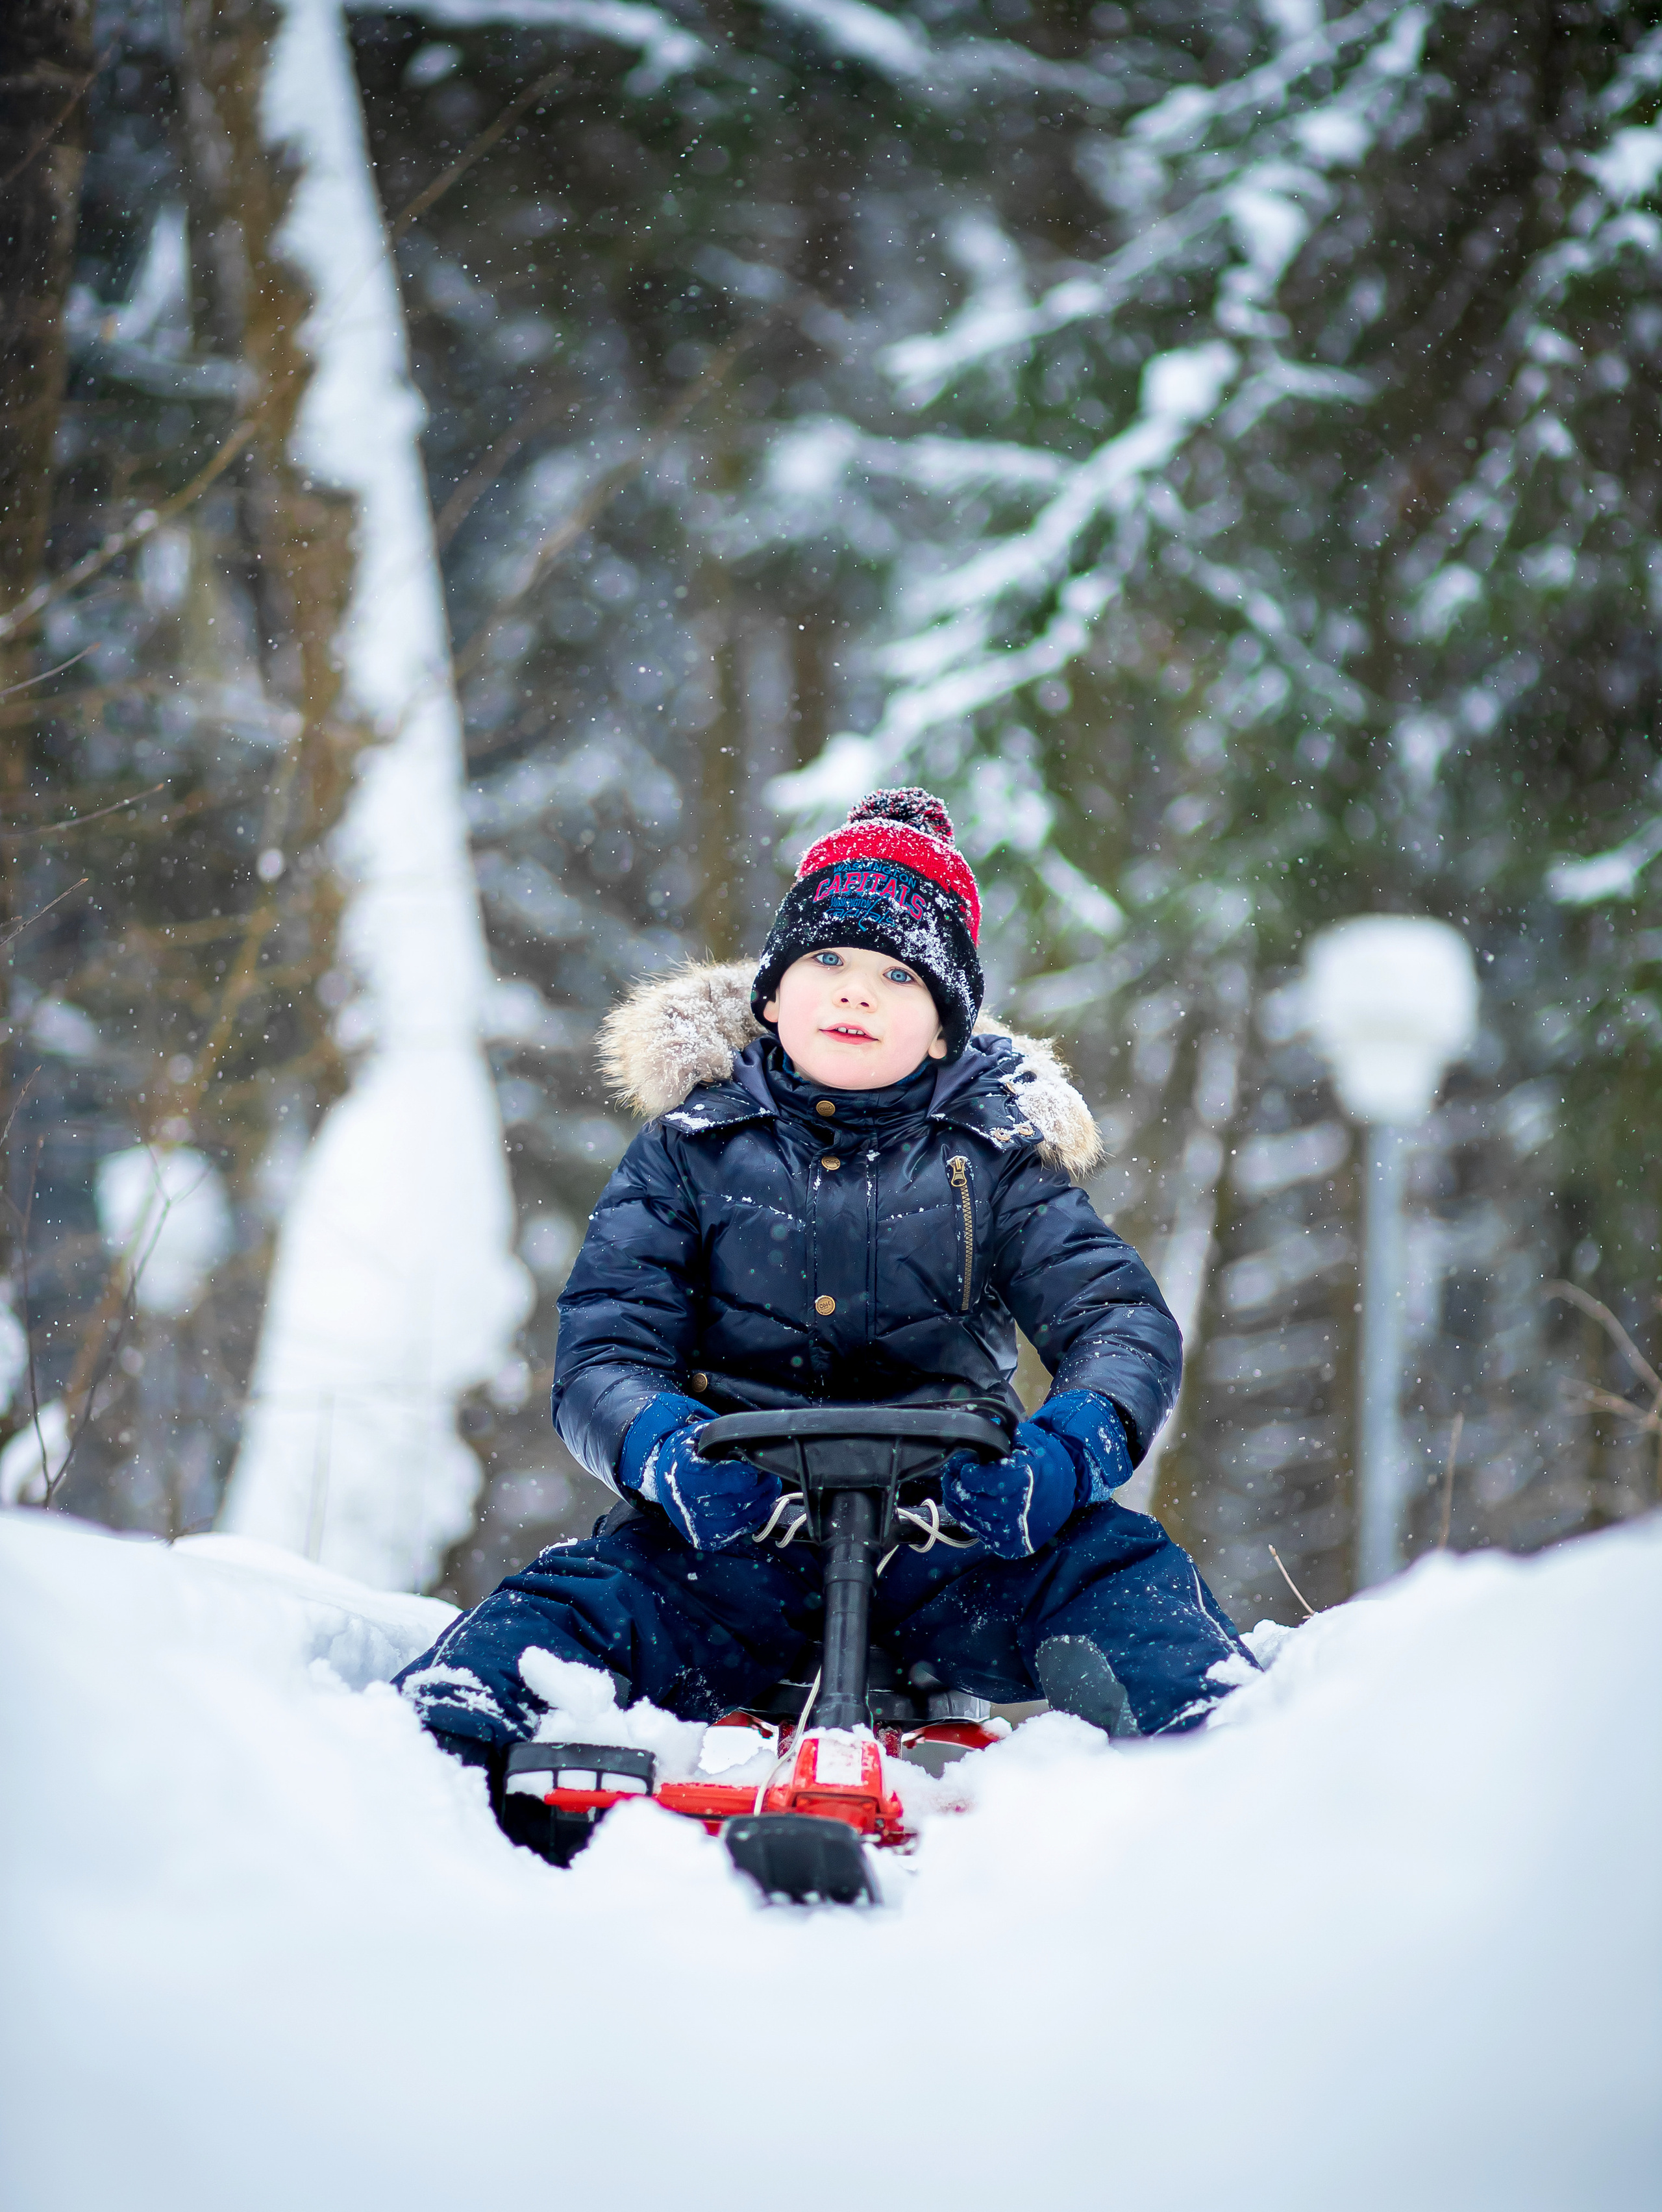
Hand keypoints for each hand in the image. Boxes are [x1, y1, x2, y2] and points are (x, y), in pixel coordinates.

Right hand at [618, 1394, 781, 1551]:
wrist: (670, 1478)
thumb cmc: (689, 1454)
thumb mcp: (699, 1435)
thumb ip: (721, 1437)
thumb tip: (749, 1439)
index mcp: (680, 1473)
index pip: (705, 1481)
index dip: (731, 1479)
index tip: (752, 1474)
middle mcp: (683, 1504)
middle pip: (726, 1504)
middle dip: (755, 1490)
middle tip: (769, 1475)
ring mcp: (694, 1525)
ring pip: (735, 1522)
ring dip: (759, 1504)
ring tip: (770, 1487)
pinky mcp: (705, 1538)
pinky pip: (736, 1532)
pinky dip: (753, 1518)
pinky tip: (761, 1503)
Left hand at [941, 1391, 1129, 1558]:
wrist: (1068, 1488)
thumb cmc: (1045, 1461)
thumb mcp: (1028, 1440)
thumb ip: (1001, 1438)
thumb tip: (973, 1432)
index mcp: (1024, 1481)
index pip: (981, 1481)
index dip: (966, 1472)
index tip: (963, 1463)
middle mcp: (1020, 1511)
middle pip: (974, 1503)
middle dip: (956, 1488)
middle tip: (951, 1477)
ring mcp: (1017, 1533)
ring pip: (974, 1522)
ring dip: (959, 1505)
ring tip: (955, 1490)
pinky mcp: (1014, 1548)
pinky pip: (983, 1537)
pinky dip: (971, 1522)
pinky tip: (970, 1508)